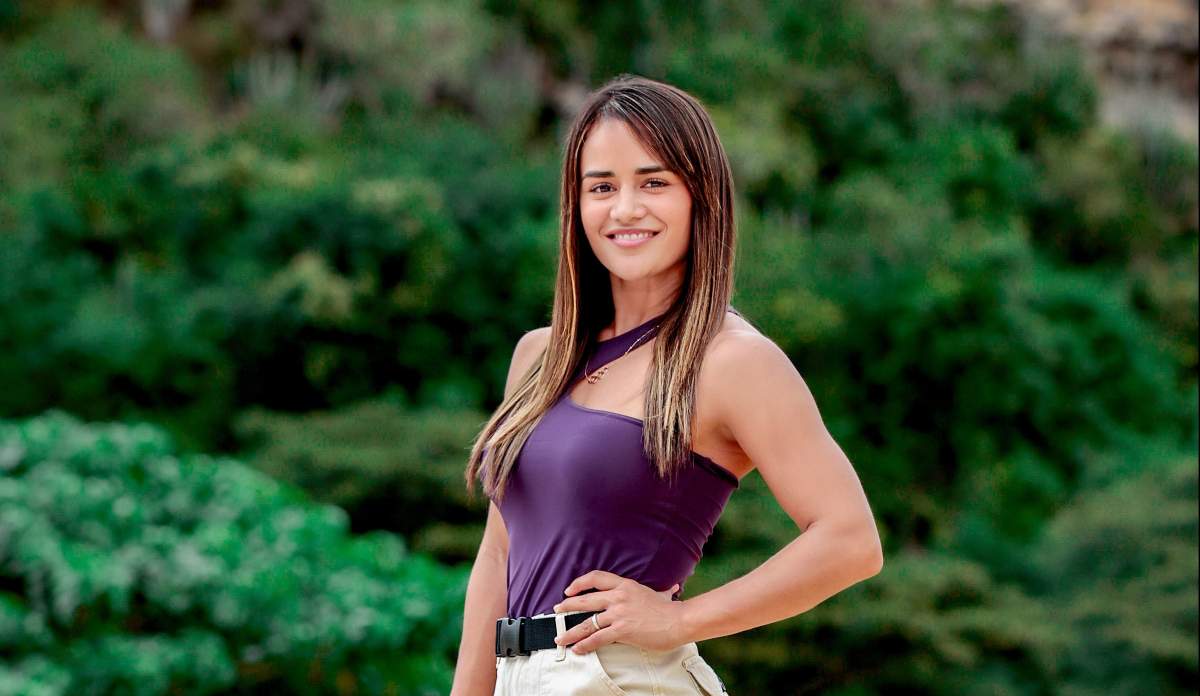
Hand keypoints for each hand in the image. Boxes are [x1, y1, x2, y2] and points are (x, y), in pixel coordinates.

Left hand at [550, 570, 685, 653]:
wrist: (678, 621)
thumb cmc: (670, 610)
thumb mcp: (661, 594)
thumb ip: (662, 590)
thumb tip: (672, 587)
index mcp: (625, 585)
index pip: (596, 578)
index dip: (579, 582)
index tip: (570, 590)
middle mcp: (619, 597)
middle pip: (586, 600)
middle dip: (567, 606)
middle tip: (557, 611)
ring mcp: (619, 614)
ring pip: (587, 623)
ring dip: (570, 631)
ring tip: (560, 638)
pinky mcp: (621, 630)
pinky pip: (597, 638)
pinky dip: (585, 645)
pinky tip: (577, 649)